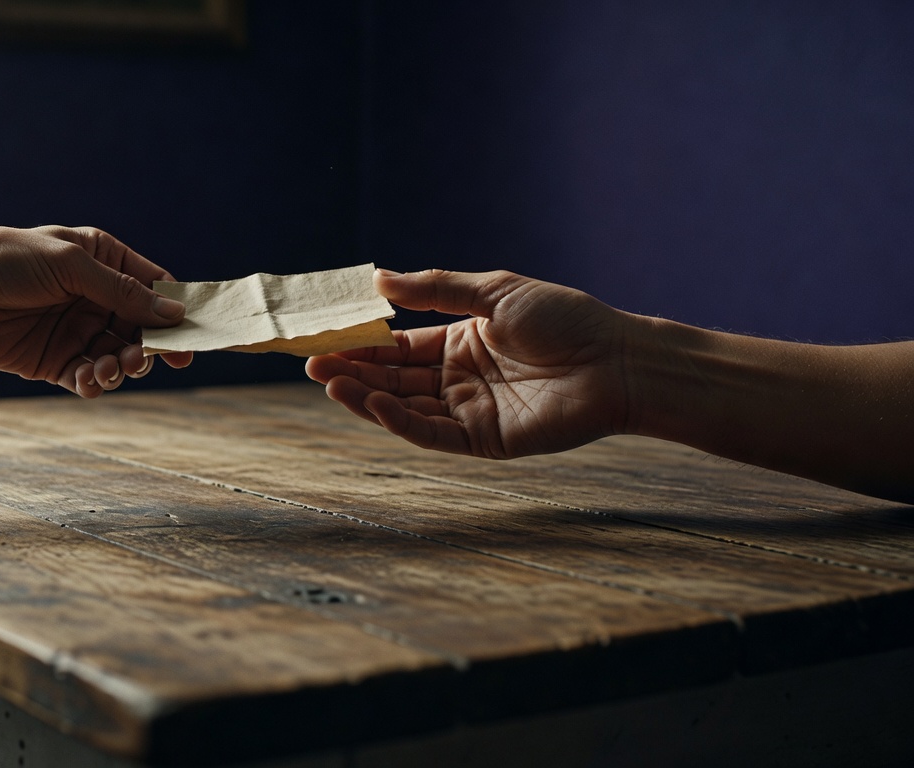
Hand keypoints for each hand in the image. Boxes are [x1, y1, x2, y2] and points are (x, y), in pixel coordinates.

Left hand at [0, 225, 192, 396]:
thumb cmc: (6, 260)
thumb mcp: (69, 265)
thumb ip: (121, 291)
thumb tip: (174, 314)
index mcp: (104, 262)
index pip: (155, 288)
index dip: (176, 312)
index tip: (195, 335)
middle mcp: (96, 298)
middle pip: (143, 329)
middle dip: (151, 347)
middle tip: (153, 359)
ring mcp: (77, 331)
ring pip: (118, 357)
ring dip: (122, 367)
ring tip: (110, 368)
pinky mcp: (55, 361)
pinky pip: (88, 378)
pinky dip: (94, 384)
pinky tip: (88, 380)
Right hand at [305, 269, 631, 457]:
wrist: (617, 360)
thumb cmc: (566, 319)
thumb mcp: (493, 292)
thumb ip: (435, 289)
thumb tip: (377, 280)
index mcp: (460, 344)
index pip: (396, 348)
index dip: (361, 344)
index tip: (324, 338)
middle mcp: (458, 381)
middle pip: (392, 379)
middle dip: (351, 372)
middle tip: (310, 364)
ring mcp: (469, 412)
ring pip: (404, 408)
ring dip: (365, 397)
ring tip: (328, 382)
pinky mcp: (483, 440)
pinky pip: (431, 433)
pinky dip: (399, 420)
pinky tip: (375, 402)